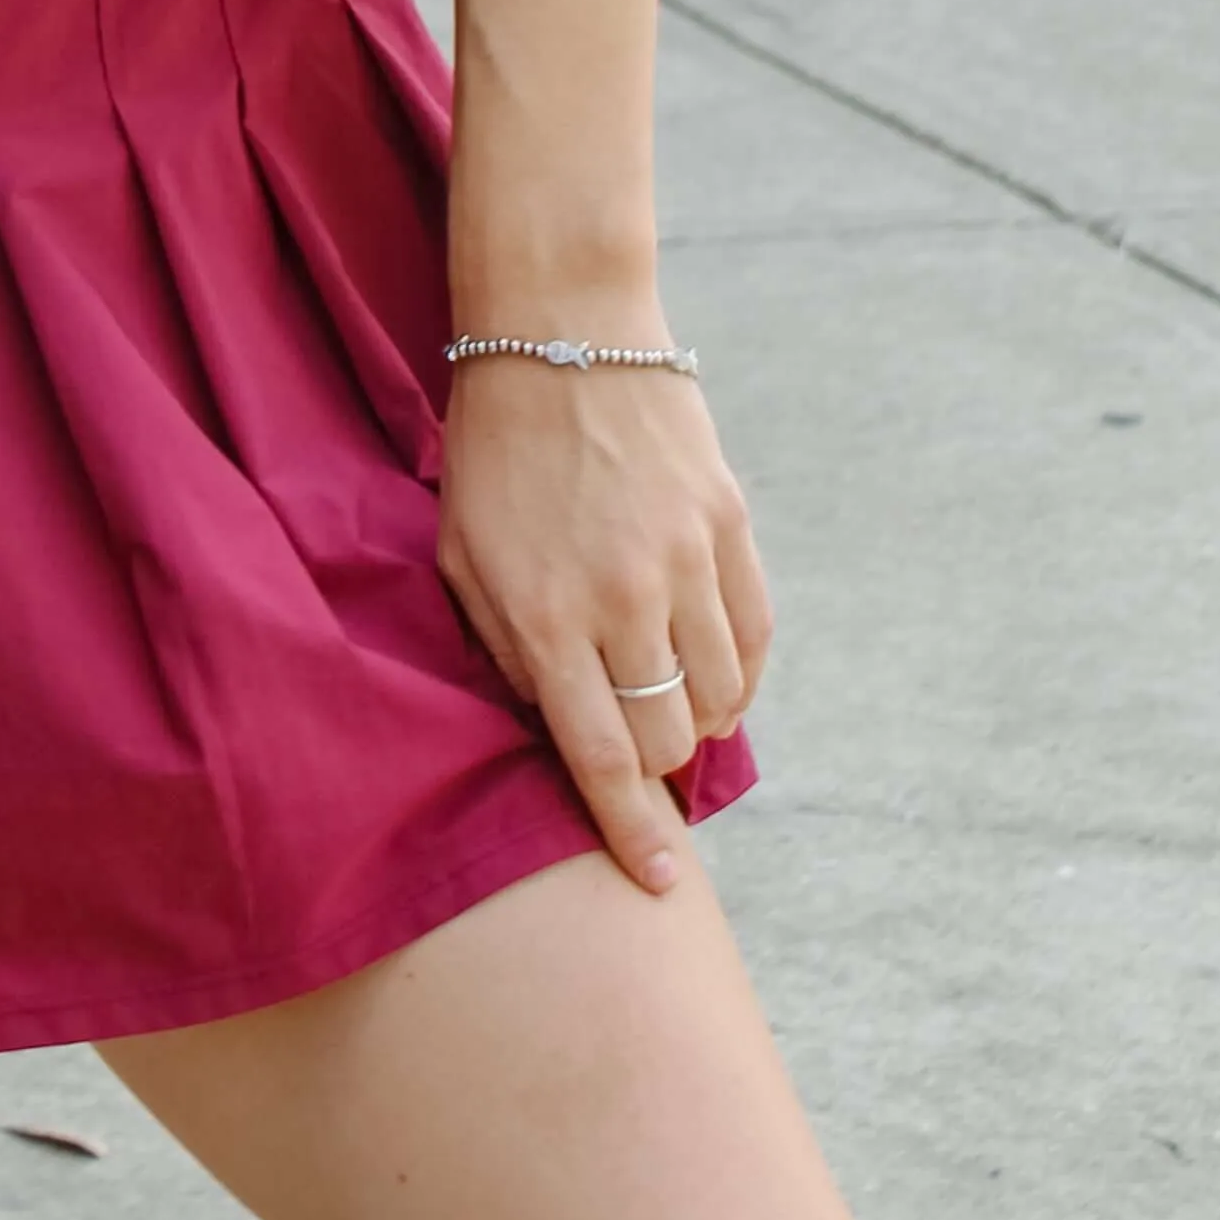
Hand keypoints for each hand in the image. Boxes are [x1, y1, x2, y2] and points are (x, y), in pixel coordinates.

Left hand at [434, 348, 772, 893]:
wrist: (560, 334)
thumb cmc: (494, 455)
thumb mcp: (463, 558)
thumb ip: (503, 652)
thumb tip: (555, 734)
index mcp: (544, 615)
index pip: (600, 759)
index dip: (632, 833)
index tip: (659, 885)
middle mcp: (622, 598)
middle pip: (667, 738)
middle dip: (656, 768)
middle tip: (640, 756)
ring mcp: (685, 559)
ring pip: (719, 696)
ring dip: (698, 721)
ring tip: (671, 705)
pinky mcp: (729, 523)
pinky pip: (755, 637)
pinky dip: (741, 674)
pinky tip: (714, 673)